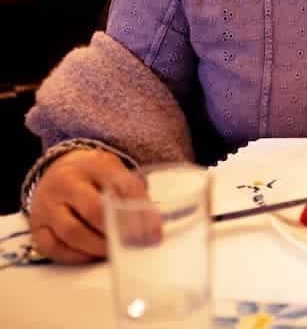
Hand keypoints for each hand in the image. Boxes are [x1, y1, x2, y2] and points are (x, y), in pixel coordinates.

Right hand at [28, 149, 145, 262]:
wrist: (57, 170)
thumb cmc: (93, 175)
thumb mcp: (115, 171)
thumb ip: (133, 193)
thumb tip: (153, 225)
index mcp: (92, 165)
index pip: (120, 187)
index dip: (139, 211)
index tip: (154, 230)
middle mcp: (65, 184)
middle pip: (94, 211)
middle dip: (118, 231)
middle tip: (135, 243)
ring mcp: (47, 206)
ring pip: (72, 232)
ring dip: (99, 246)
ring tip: (116, 251)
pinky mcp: (36, 227)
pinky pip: (53, 247)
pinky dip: (76, 256)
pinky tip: (92, 255)